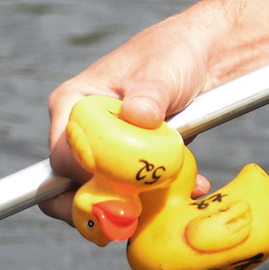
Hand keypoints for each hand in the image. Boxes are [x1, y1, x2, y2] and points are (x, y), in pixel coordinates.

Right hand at [40, 16, 213, 224]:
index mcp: (73, 104)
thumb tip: (138, 116)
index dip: (87, 178)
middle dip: (100, 205)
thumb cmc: (174, 54)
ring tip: (168, 197)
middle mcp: (82, 130)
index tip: (122, 184)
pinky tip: (192, 186)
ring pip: (102, 195)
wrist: (206, 58)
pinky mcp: (132, 162)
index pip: (62, 156)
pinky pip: (135, 192)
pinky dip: (159, 199)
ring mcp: (106, 149)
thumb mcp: (161, 72)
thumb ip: (149, 95)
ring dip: (134, 206)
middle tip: (132, 215)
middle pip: (70, 186)